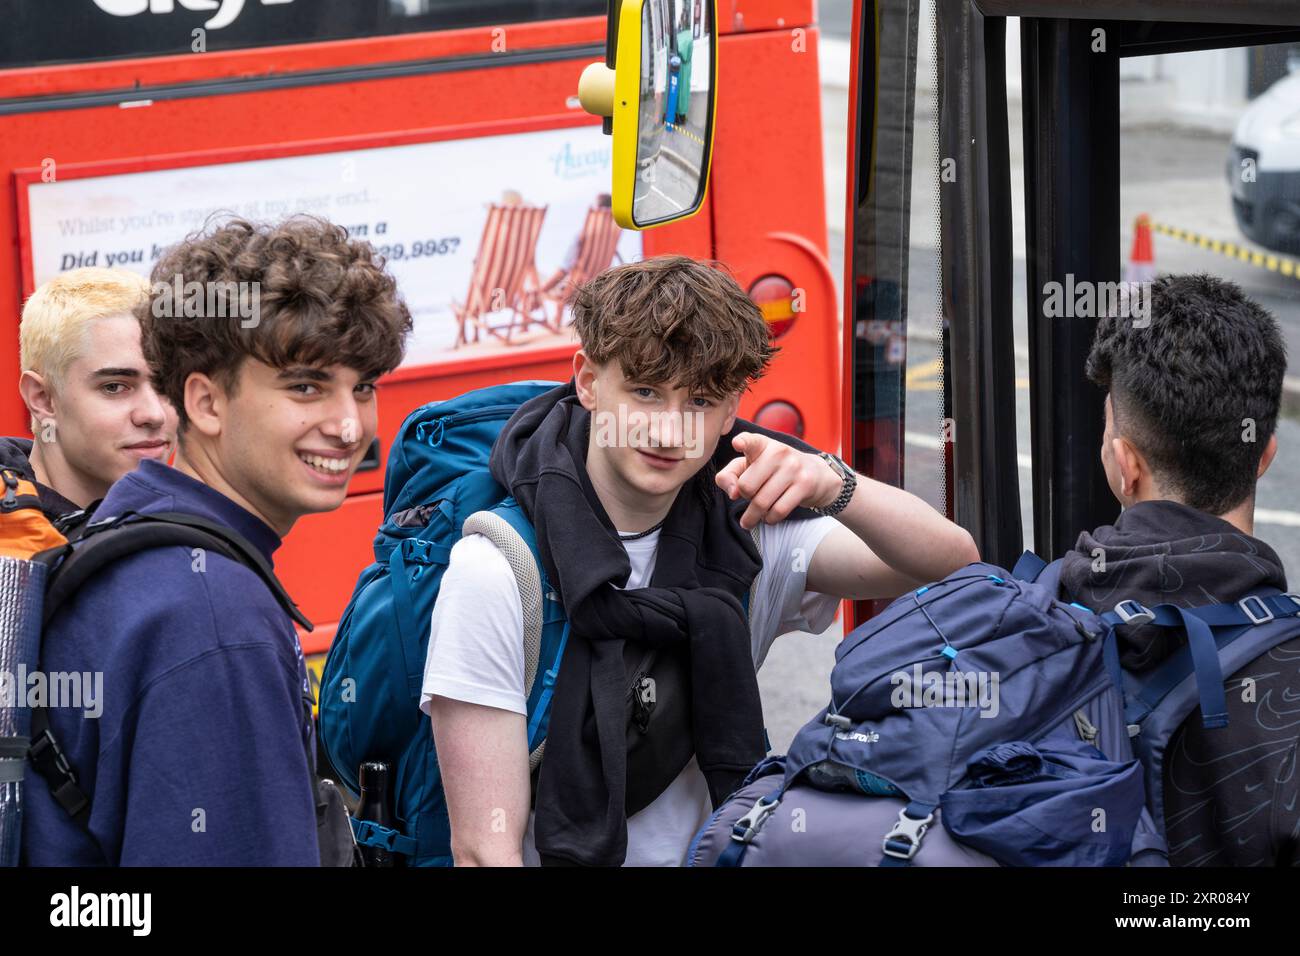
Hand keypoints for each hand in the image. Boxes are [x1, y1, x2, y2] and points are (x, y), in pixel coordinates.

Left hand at [715, 433, 842, 529]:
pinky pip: (778, 511)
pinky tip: (768, 517)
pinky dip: (769, 519)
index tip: (737, 444)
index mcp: (761, 444)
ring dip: (753, 516)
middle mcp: (778, 451)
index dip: (742, 442)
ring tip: (752, 517)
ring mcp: (793, 467)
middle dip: (745, 497)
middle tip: (751, 497)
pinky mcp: (805, 484)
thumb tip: (733, 494)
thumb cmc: (773, 470)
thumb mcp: (749, 466)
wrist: (815, 473)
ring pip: (762, 502)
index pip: (749, 441)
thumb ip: (729, 476)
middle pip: (746, 486)